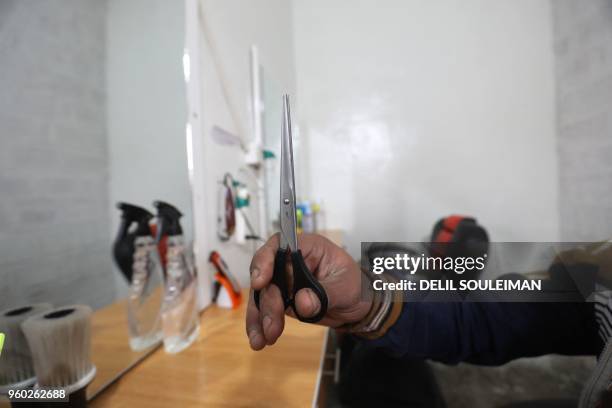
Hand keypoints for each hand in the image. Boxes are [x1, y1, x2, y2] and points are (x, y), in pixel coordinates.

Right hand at [246, 233, 370, 349]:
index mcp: (307, 247)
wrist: (357, 306)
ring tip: (262, 339)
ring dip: (259, 318)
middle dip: (266, 303)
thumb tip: (301, 302)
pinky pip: (264, 310)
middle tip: (272, 326)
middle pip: (267, 275)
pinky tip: (260, 340)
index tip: (261, 281)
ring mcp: (283, 281)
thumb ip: (325, 294)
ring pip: (261, 295)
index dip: (264, 260)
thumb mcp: (346, 288)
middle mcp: (290, 261)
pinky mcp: (281, 299)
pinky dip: (260, 325)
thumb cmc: (355, 286)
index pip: (279, 245)